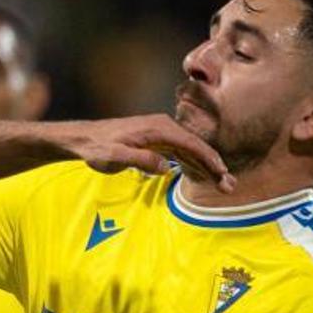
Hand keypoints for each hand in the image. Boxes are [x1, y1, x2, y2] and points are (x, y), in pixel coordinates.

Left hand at [52, 114, 234, 192]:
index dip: (209, 159)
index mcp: (157, 128)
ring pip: (190, 150)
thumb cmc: (96, 147)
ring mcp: (160, 133)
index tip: (222, 174)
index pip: (191, 143)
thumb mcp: (115, 156)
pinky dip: (193, 164)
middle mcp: (163, 126)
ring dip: (207, 167)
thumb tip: (165, 167)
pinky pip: (180, 152)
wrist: (82, 138)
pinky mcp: (156, 140)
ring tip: (223, 184)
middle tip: (229, 186)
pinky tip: (204, 176)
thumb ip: (140, 160)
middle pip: (196, 146)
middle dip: (214, 166)